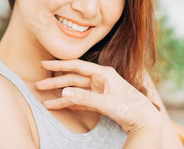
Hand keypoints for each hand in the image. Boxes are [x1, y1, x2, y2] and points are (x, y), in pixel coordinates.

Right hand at [36, 59, 161, 133]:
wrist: (145, 120)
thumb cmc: (130, 107)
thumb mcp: (107, 102)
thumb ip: (85, 98)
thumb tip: (64, 93)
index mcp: (104, 73)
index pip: (77, 66)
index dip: (60, 65)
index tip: (44, 64)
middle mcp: (101, 79)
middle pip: (73, 79)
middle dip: (56, 82)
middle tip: (39, 84)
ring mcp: (100, 90)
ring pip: (76, 91)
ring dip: (61, 95)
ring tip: (45, 100)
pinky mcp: (100, 102)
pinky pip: (81, 101)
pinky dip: (70, 104)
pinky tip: (58, 106)